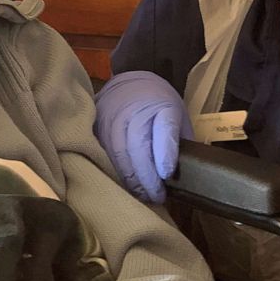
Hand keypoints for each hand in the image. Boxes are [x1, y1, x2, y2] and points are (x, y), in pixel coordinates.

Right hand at [94, 71, 192, 202]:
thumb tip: (182, 174)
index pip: (164, 128)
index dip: (165, 153)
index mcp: (162, 105)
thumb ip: (179, 141)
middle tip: (157, 197)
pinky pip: (105, 154)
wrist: (130, 84)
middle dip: (148, 177)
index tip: (167, 174)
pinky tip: (126, 184)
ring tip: (143, 195)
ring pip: (119, 154)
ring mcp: (113, 116)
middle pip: (139, 147)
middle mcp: (135, 109)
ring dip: (131, 180)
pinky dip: (116, 172)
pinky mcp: (98, 125)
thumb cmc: (159, 105)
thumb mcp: (178, 117)